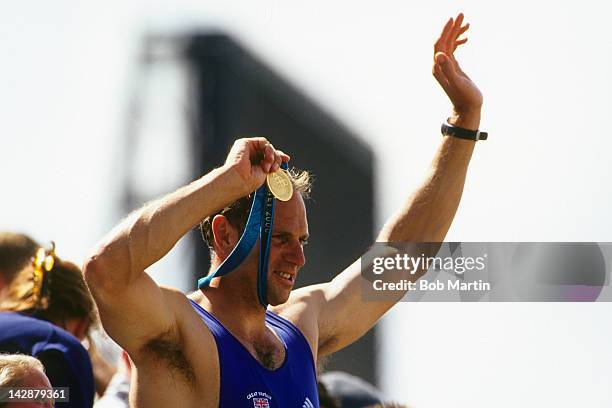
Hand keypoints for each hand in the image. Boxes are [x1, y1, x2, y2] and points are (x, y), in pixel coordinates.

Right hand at [223, 137, 289, 193]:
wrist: (238, 181)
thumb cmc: (248, 182)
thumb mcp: (265, 173)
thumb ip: (272, 164)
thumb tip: (284, 158)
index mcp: (253, 164)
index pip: (268, 156)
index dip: (278, 157)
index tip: (287, 159)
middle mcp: (250, 156)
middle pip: (269, 151)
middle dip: (277, 158)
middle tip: (275, 168)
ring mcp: (247, 149)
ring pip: (268, 146)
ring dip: (272, 156)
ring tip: (268, 167)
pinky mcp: (244, 143)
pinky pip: (263, 142)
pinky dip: (268, 150)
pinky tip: (268, 159)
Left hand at [433, 13, 482, 129]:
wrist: (468, 109)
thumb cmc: (465, 98)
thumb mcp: (458, 83)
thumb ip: (448, 69)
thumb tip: (439, 54)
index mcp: (438, 68)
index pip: (439, 44)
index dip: (445, 31)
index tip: (453, 19)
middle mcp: (439, 66)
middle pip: (443, 42)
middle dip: (452, 28)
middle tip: (461, 14)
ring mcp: (446, 66)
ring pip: (449, 45)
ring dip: (456, 33)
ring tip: (467, 23)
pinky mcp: (453, 68)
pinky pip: (453, 50)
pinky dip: (459, 42)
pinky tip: (466, 37)